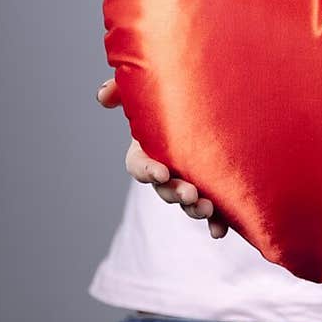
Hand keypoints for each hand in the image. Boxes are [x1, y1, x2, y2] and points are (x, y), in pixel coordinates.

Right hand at [95, 78, 228, 238]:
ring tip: (206, 207)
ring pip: (186, 202)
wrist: (208, 105)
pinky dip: (214, 223)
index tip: (161, 172)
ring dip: (194, 209)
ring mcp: (187, 182)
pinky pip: (210, 211)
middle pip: (164, 189)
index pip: (139, 165)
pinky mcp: (209, 190)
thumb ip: (122, 90)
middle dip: (175, 193)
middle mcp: (165, 170)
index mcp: (147, 149)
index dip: (148, 171)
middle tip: (190, 193)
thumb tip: (103, 96)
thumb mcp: (146, 93)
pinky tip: (219, 231)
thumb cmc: (170, 99)